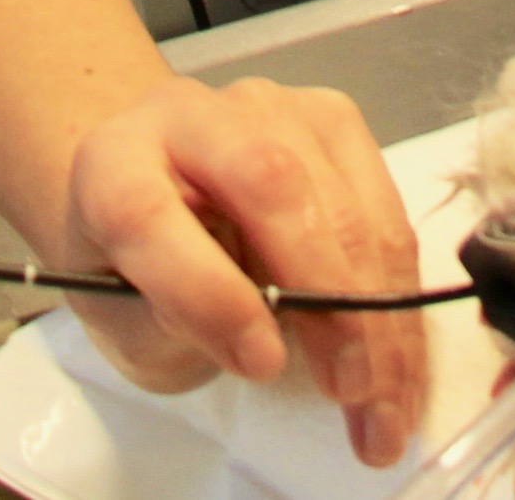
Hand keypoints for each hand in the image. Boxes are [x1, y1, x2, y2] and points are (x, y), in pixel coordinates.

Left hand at [60, 73, 434, 468]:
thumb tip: (266, 347)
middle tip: (349, 389)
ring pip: (343, 202)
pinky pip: (386, 209)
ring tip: (385, 405)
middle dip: (325, 296)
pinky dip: (401, 297)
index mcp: (112, 162)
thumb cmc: (137, 272)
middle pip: (269, 184)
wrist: (165, 202)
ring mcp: (271, 108)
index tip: (261, 367)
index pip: (149, 214)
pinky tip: (402, 363)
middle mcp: (190, 115)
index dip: (209, 294)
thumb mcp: (126, 317)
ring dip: (380, 312)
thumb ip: (173, 325)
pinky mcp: (334, 120)